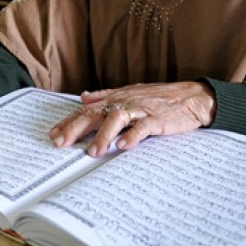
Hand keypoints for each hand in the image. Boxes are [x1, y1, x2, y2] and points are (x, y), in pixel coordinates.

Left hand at [49, 81, 215, 156]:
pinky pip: (144, 127)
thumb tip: (83, 97)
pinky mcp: (158, 119)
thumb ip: (104, 96)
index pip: (86, 110)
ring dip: (103, 135)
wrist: (192, 97)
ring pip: (117, 119)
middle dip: (76, 128)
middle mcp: (124, 102)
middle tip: (61, 143)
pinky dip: (133, 136)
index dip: (68, 122)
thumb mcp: (128, 93)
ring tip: (92, 152)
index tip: (53, 134)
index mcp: (116, 98)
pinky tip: (123, 146)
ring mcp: (141, 110)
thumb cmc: (158, 97)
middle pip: (95, 113)